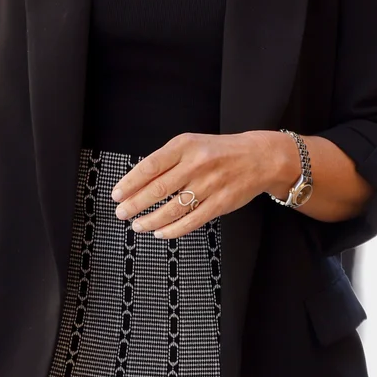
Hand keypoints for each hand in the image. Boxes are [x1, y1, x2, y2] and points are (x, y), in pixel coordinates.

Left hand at [111, 131, 299, 240]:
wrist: (259, 158)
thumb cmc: (220, 152)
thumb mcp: (193, 144)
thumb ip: (168, 160)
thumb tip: (137, 183)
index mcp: (186, 145)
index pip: (150, 166)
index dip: (130, 182)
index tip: (117, 194)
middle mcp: (197, 164)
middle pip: (158, 189)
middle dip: (135, 204)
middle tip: (121, 212)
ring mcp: (209, 185)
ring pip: (172, 209)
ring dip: (150, 220)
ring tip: (138, 225)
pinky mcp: (220, 203)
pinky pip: (191, 221)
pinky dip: (172, 230)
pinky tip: (161, 232)